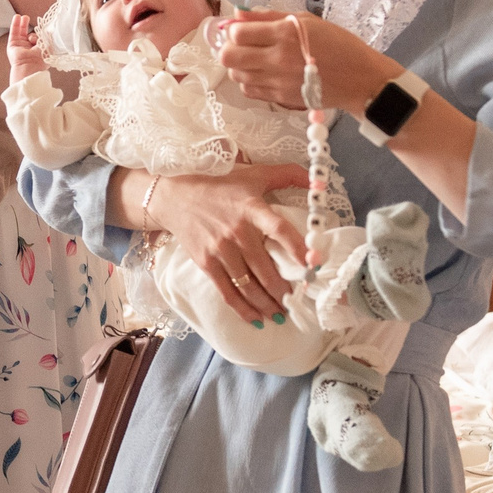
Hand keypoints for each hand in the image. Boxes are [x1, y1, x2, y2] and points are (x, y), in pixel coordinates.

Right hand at [7, 15, 46, 82]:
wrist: (31, 65)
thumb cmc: (41, 58)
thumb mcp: (48, 44)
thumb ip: (48, 35)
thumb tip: (49, 28)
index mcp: (39, 51)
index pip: (40, 39)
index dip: (41, 33)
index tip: (45, 28)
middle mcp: (29, 49)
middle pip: (29, 35)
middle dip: (29, 27)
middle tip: (29, 19)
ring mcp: (20, 47)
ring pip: (21, 32)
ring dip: (23, 24)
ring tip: (24, 17)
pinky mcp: (13, 45)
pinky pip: (14, 32)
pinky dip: (15, 24)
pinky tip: (17, 17)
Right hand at [150, 163, 309, 321]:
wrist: (176, 198)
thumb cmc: (220, 186)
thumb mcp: (254, 174)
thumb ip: (287, 174)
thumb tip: (317, 180)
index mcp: (252, 208)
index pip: (279, 228)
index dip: (298, 247)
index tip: (313, 264)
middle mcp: (237, 231)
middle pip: (266, 270)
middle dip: (284, 291)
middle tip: (297, 301)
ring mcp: (220, 250)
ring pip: (249, 286)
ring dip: (267, 304)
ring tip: (281, 314)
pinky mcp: (206, 263)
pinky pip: (228, 292)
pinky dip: (243, 309)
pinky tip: (256, 318)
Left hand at [216, 11, 396, 112]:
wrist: (359, 79)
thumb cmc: (337, 44)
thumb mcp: (305, 21)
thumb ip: (269, 16)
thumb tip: (239, 14)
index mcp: (284, 34)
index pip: (238, 33)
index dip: (234, 29)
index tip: (243, 29)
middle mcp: (277, 59)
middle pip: (229, 57)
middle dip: (229, 48)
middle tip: (241, 45)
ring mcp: (277, 82)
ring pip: (236, 75)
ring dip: (239, 65)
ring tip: (254, 59)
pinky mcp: (280, 99)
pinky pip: (249, 90)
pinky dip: (249, 81)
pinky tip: (262, 74)